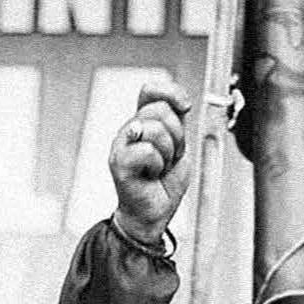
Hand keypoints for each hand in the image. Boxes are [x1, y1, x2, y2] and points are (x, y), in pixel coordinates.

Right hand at [109, 82, 192, 242]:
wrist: (152, 213)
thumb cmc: (164, 182)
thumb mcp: (179, 145)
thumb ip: (178, 121)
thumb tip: (179, 103)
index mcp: (142, 121)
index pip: (151, 90)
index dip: (171, 94)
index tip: (185, 108)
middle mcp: (129, 129)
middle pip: (159, 111)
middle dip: (176, 136)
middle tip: (169, 157)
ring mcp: (121, 145)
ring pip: (155, 130)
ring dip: (168, 153)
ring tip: (160, 168)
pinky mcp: (118, 162)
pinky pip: (147, 151)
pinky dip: (157, 166)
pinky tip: (151, 175)